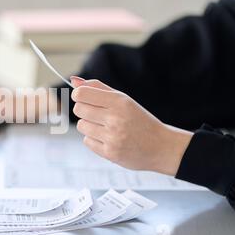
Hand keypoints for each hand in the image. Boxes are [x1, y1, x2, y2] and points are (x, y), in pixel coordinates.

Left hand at [70, 76, 192, 175]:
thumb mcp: (123, 100)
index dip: (78, 95)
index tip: (83, 97)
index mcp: (120, 102)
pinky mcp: (110, 153)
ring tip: (105, 127)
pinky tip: (108, 139)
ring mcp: (112, 137)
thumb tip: (73, 81)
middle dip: (83, 110)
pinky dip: (93, 139)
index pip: (82, 94)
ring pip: (81, 126)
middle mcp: (115, 119)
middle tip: (97, 113)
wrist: (161, 147)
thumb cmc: (139, 120)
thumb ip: (98, 88)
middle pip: (78, 109)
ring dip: (88, 126)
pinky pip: (87, 141)